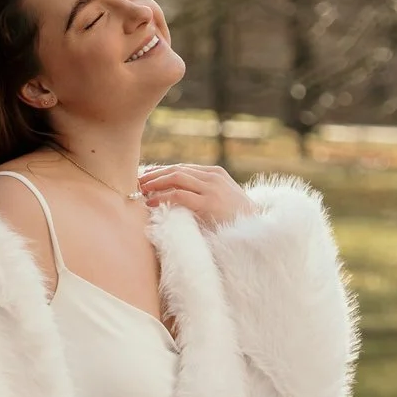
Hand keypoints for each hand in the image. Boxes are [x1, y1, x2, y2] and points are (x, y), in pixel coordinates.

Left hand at [138, 162, 254, 228]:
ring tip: (141, 189)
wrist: (258, 228)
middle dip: (155, 175)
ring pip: (176, 178)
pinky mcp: (208, 203)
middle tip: (139, 181)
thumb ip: (205, 192)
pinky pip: (179, 195)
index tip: (148, 176)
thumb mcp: (223, 198)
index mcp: (216, 173)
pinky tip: (151, 201)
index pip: (183, 168)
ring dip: (155, 183)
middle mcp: (213, 177)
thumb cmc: (238, 218)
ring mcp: (211, 189)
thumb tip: (178, 194)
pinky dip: (162, 196)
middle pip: (177, 170)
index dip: (163, 171)